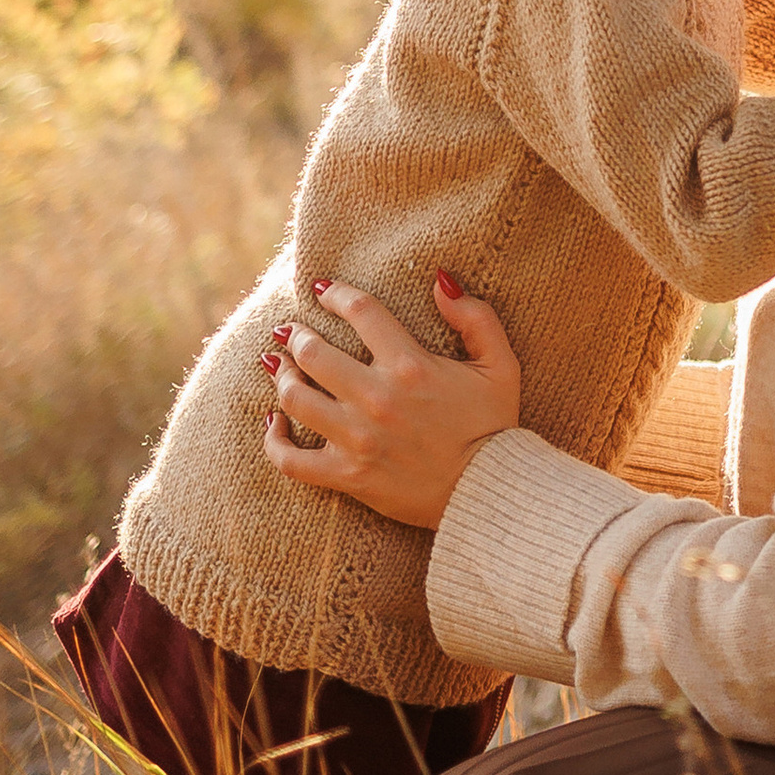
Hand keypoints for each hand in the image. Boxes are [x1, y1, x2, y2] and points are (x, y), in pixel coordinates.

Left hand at [261, 274, 520, 528]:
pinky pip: (291, 460)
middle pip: (313, 352)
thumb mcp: (500, 364)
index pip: (360, 310)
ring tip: (281, 367)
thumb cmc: (494, 427)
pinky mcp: (347, 476)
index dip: (335, 292)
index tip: (322, 289)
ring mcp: (357, 440)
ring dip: (282, 377)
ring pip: (295, 399)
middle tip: (292, 330)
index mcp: (411, 366)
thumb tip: (441, 279)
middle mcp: (377, 399)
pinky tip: (274, 423)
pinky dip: (274, 440)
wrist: (489, 494)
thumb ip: (476, 317)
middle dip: (296, 334)